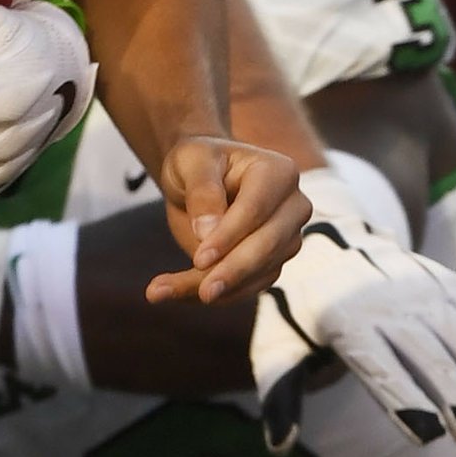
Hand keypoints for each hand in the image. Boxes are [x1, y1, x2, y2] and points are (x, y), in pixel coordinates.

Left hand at [144, 136, 304, 305]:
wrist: (199, 180)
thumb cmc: (198, 162)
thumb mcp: (191, 162)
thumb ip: (201, 191)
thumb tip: (207, 232)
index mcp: (278, 172)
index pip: (256, 210)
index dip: (229, 236)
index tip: (199, 259)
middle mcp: (292, 206)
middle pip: (267, 245)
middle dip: (233, 271)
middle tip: (202, 293)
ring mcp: (286, 237)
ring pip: (260, 272)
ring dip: (219, 289)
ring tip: (162, 292)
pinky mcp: (272, 263)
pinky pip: (249, 286)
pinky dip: (216, 295)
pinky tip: (176, 294)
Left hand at [249, 169, 455, 454]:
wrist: (324, 240)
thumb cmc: (296, 311)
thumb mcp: (273, 345)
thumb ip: (282, 395)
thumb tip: (277, 448)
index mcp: (345, 324)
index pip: (380, 368)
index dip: (403, 400)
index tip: (428, 436)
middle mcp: (389, 305)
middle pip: (430, 357)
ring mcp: (423, 292)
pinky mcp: (446, 285)